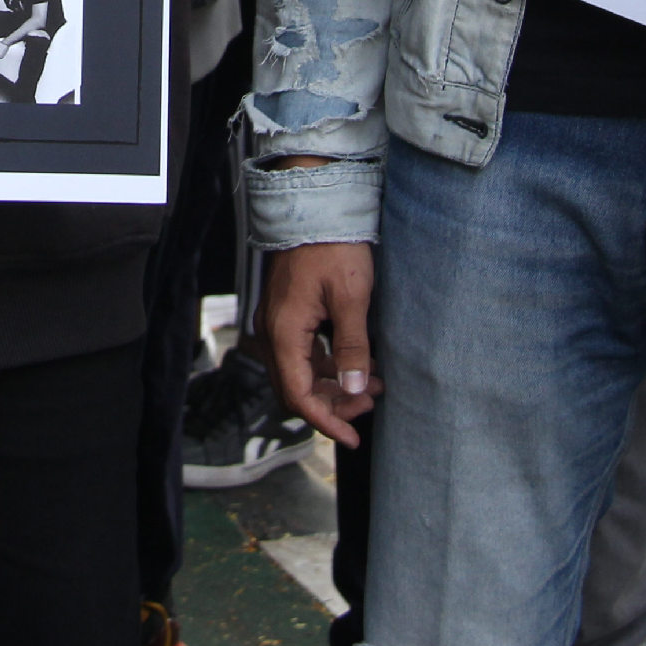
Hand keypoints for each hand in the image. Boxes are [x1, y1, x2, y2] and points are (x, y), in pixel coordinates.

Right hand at [261, 238, 378, 445]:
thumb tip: (354, 388)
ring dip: (333, 385)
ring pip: (300, 371)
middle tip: (369, 405)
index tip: (351, 438)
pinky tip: (355, 363)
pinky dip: (327, 366)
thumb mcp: (351, 298)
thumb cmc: (333, 247)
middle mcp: (274, 330)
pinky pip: (303, 352)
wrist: (314, 207)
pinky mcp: (288, 312)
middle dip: (333, 404)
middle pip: (296, 387)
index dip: (325, 421)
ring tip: (372, 385)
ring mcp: (278, 320)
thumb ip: (352, 347)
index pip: (298, 394)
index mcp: (285, 331)